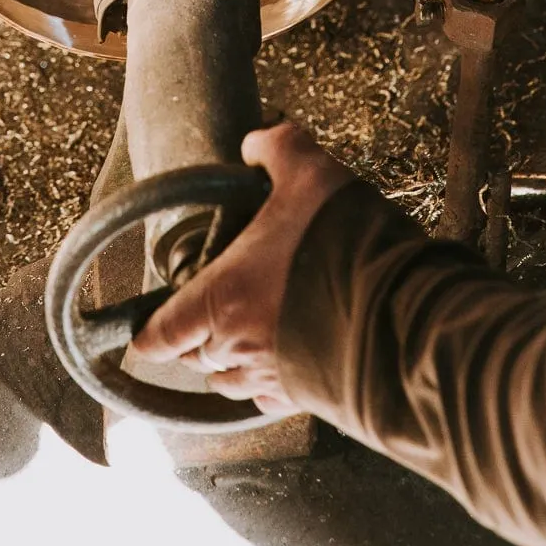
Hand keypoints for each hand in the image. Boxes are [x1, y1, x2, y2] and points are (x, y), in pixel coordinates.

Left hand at [131, 121, 352, 413]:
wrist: (403, 315)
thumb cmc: (344, 245)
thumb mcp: (310, 174)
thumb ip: (277, 149)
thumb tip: (256, 144)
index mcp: (222, 296)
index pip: (162, 332)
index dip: (150, 332)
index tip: (143, 332)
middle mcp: (238, 345)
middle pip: (195, 355)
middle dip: (195, 338)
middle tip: (205, 313)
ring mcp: (272, 376)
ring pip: (228, 382)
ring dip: (226, 363)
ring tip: (239, 338)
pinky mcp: (306, 397)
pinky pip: (267, 401)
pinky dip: (262, 387)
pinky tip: (277, 365)